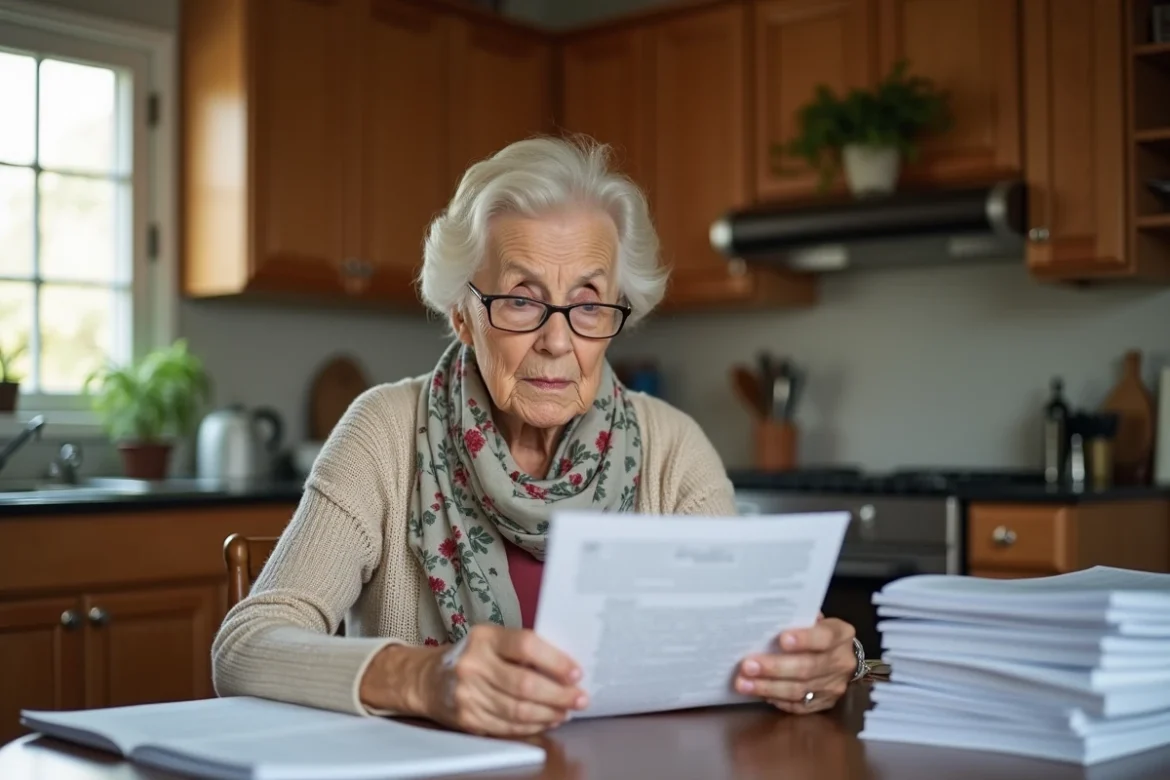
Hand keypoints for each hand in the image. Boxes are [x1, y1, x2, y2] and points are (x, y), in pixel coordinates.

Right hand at [419, 625, 587, 735]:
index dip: (555, 661)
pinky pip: (507, 727)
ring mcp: (468, 694)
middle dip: (559, 695)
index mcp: (485, 638)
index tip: (576, 673)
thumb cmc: (472, 656)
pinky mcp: (467, 718)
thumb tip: (565, 668)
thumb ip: (522, 650)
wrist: (428, 679)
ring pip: (518, 711)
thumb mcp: (492, 640)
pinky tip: (546, 720)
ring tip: (565, 711)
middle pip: (525, 685)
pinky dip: (532, 726)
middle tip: (580, 698)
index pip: (526, 645)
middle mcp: (473, 665)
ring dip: (549, 713)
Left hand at [734, 614, 857, 713]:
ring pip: (799, 690)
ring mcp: (834, 686)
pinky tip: (759, 694)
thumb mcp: (817, 620)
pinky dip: (776, 700)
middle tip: (747, 666)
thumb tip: (769, 622)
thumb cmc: (820, 633)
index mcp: (841, 635)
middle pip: (808, 668)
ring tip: (744, 684)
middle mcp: (841, 662)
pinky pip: (798, 705)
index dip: (804, 639)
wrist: (844, 658)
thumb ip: (799, 620)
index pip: (824, 637)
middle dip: (775, 668)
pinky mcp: (824, 703)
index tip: (782, 640)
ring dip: (768, 687)